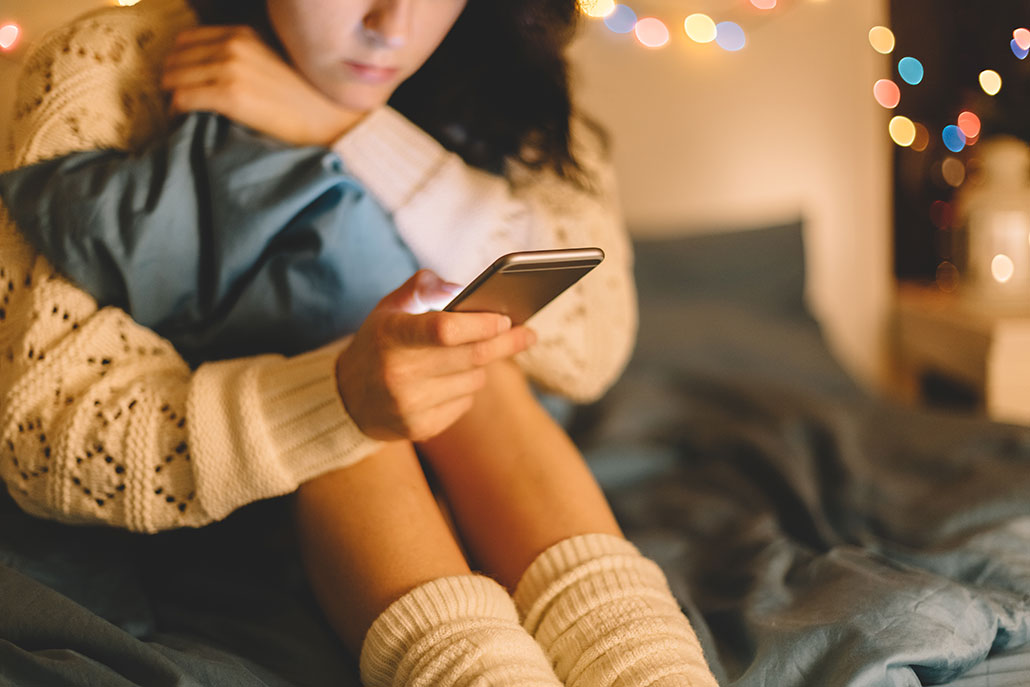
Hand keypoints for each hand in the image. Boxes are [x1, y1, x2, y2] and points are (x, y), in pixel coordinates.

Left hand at [160, 25, 362, 145]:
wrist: (330, 119)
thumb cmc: (306, 98)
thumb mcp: (274, 60)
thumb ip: (244, 56)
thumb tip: (215, 69)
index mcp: (243, 33)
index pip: (188, 40)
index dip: (178, 61)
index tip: (180, 80)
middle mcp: (234, 45)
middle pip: (176, 58)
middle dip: (170, 79)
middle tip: (175, 99)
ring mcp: (231, 68)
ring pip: (173, 78)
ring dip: (171, 96)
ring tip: (178, 112)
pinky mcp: (230, 96)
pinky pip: (182, 99)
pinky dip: (176, 111)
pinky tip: (183, 121)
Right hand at [336, 270, 537, 441]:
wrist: (347, 398)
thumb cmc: (379, 343)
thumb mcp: (390, 308)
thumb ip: (424, 287)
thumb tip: (463, 289)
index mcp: (390, 335)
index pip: (444, 330)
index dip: (480, 324)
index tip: (506, 318)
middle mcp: (398, 373)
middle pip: (471, 357)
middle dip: (506, 343)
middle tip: (528, 334)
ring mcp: (408, 405)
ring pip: (473, 380)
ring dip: (480, 366)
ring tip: (466, 356)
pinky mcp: (419, 429)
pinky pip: (464, 403)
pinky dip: (466, 389)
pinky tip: (449, 381)